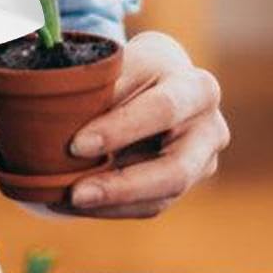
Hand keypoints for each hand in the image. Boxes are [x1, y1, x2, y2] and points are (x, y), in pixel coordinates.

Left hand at [61, 31, 228, 218]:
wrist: (164, 80)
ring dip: (112, 203)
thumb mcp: (125, 65)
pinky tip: (80, 204)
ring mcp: (203, 163)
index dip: (121, 129)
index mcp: (199, 89)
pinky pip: (150, 206)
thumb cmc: (138, 70)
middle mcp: (211, 131)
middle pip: (175, 170)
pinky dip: (113, 207)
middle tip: (76, 193)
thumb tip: (61, 123)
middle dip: (122, 185)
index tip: (76, 144)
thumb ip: (103, 90)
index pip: (163, 110)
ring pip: (162, 196)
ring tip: (69, 200)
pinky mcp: (186, 186)